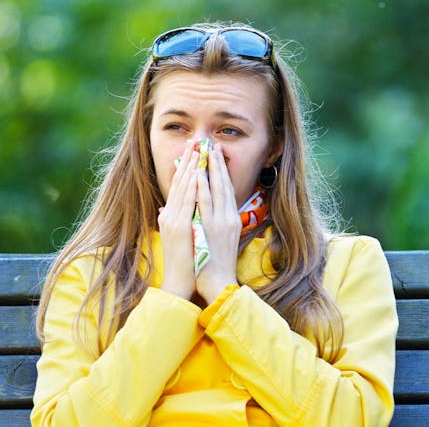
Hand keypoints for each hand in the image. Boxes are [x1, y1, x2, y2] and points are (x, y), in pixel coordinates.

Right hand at [158, 141, 197, 299]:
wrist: (178, 284)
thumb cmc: (183, 264)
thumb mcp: (175, 239)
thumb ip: (171, 221)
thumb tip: (166, 209)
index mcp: (169, 217)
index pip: (178, 187)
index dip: (184, 168)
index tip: (191, 152)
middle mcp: (169, 216)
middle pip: (179, 183)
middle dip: (188, 162)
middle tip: (195, 141)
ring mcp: (174, 221)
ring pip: (184, 188)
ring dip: (191, 168)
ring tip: (198, 150)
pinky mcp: (180, 228)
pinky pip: (188, 203)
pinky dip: (192, 187)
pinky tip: (197, 174)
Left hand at [195, 143, 239, 303]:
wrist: (219, 283)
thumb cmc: (215, 266)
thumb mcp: (217, 242)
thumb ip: (210, 225)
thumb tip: (200, 214)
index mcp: (230, 220)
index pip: (226, 190)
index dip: (221, 172)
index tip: (215, 156)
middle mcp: (228, 218)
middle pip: (223, 185)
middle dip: (217, 164)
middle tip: (212, 144)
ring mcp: (221, 222)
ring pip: (215, 189)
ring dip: (210, 169)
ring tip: (205, 151)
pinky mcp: (213, 228)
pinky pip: (206, 203)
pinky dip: (202, 187)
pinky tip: (198, 174)